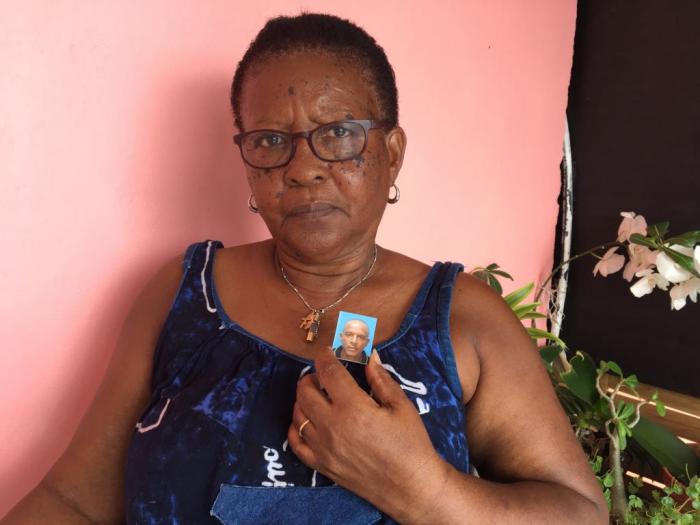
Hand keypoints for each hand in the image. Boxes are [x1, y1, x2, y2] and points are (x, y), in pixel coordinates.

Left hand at [287, 347, 449, 521]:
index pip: (329, 373)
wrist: (410, 486)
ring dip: (303, 399)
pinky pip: (296, 443)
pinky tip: (306, 421)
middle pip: (305, 391)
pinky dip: (296, 427)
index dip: (325, 357)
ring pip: (298, 415)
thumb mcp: (401, 406)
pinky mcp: (321, 465)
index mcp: (353, 408)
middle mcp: (332, 426)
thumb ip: (381, 379)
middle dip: (310, 377)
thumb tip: (370, 356)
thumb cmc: (410, 443)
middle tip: (322, 375)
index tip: (327, 352)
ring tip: (316, 395)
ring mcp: (323, 448)